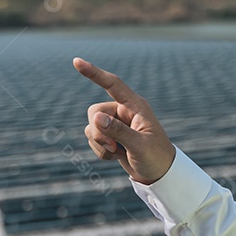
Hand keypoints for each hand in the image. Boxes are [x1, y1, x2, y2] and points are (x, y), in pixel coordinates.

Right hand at [73, 57, 176, 184]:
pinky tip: (117, 156)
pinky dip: (100, 151)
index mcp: (135, 106)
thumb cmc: (156, 157)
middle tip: (113, 147)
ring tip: (119, 153)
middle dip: (98, 132)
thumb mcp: (139, 145)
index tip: (77, 61)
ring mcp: (116, 123)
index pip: (113, 84)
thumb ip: (118, 131)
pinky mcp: (110, 136)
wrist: (159, 174)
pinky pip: (92, 139)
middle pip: (94, 112)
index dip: (94, 73)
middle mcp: (124, 111)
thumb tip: (96, 118)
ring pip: (91, 127)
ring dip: (100, 144)